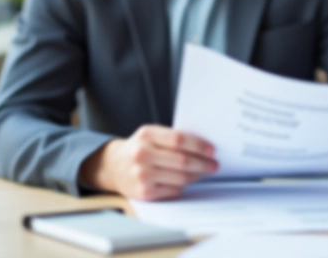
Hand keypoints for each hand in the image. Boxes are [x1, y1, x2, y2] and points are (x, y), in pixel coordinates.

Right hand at [80, 125, 217, 200]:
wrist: (113, 166)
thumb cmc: (139, 148)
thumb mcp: (151, 136)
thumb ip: (172, 138)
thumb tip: (204, 148)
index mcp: (146, 135)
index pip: (179, 140)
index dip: (199, 146)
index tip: (211, 150)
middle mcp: (141, 154)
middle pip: (182, 161)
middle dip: (203, 163)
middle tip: (214, 164)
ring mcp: (142, 175)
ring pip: (181, 177)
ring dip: (197, 175)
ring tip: (204, 172)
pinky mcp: (144, 193)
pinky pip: (173, 189)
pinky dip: (183, 185)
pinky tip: (186, 180)